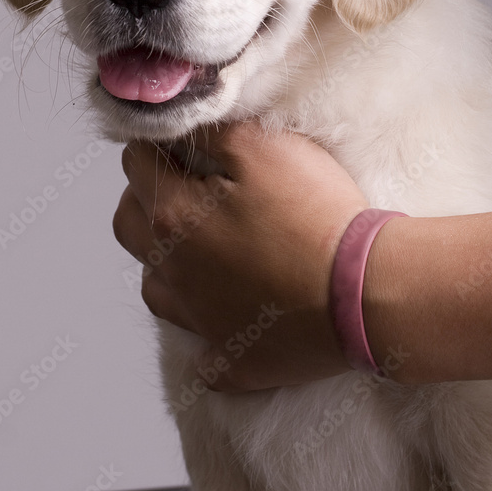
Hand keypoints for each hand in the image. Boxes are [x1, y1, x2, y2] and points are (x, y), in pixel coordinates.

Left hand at [113, 121, 369, 390]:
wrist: (364, 291)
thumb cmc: (315, 213)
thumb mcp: (262, 147)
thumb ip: (211, 133)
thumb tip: (180, 131)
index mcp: (173, 216)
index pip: (135, 164)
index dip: (156, 146)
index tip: (184, 143)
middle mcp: (173, 270)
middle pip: (128, 225)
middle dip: (143, 198)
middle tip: (182, 185)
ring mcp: (199, 320)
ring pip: (154, 287)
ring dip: (166, 262)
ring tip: (201, 246)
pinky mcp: (233, 359)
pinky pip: (203, 356)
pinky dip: (208, 337)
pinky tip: (228, 318)